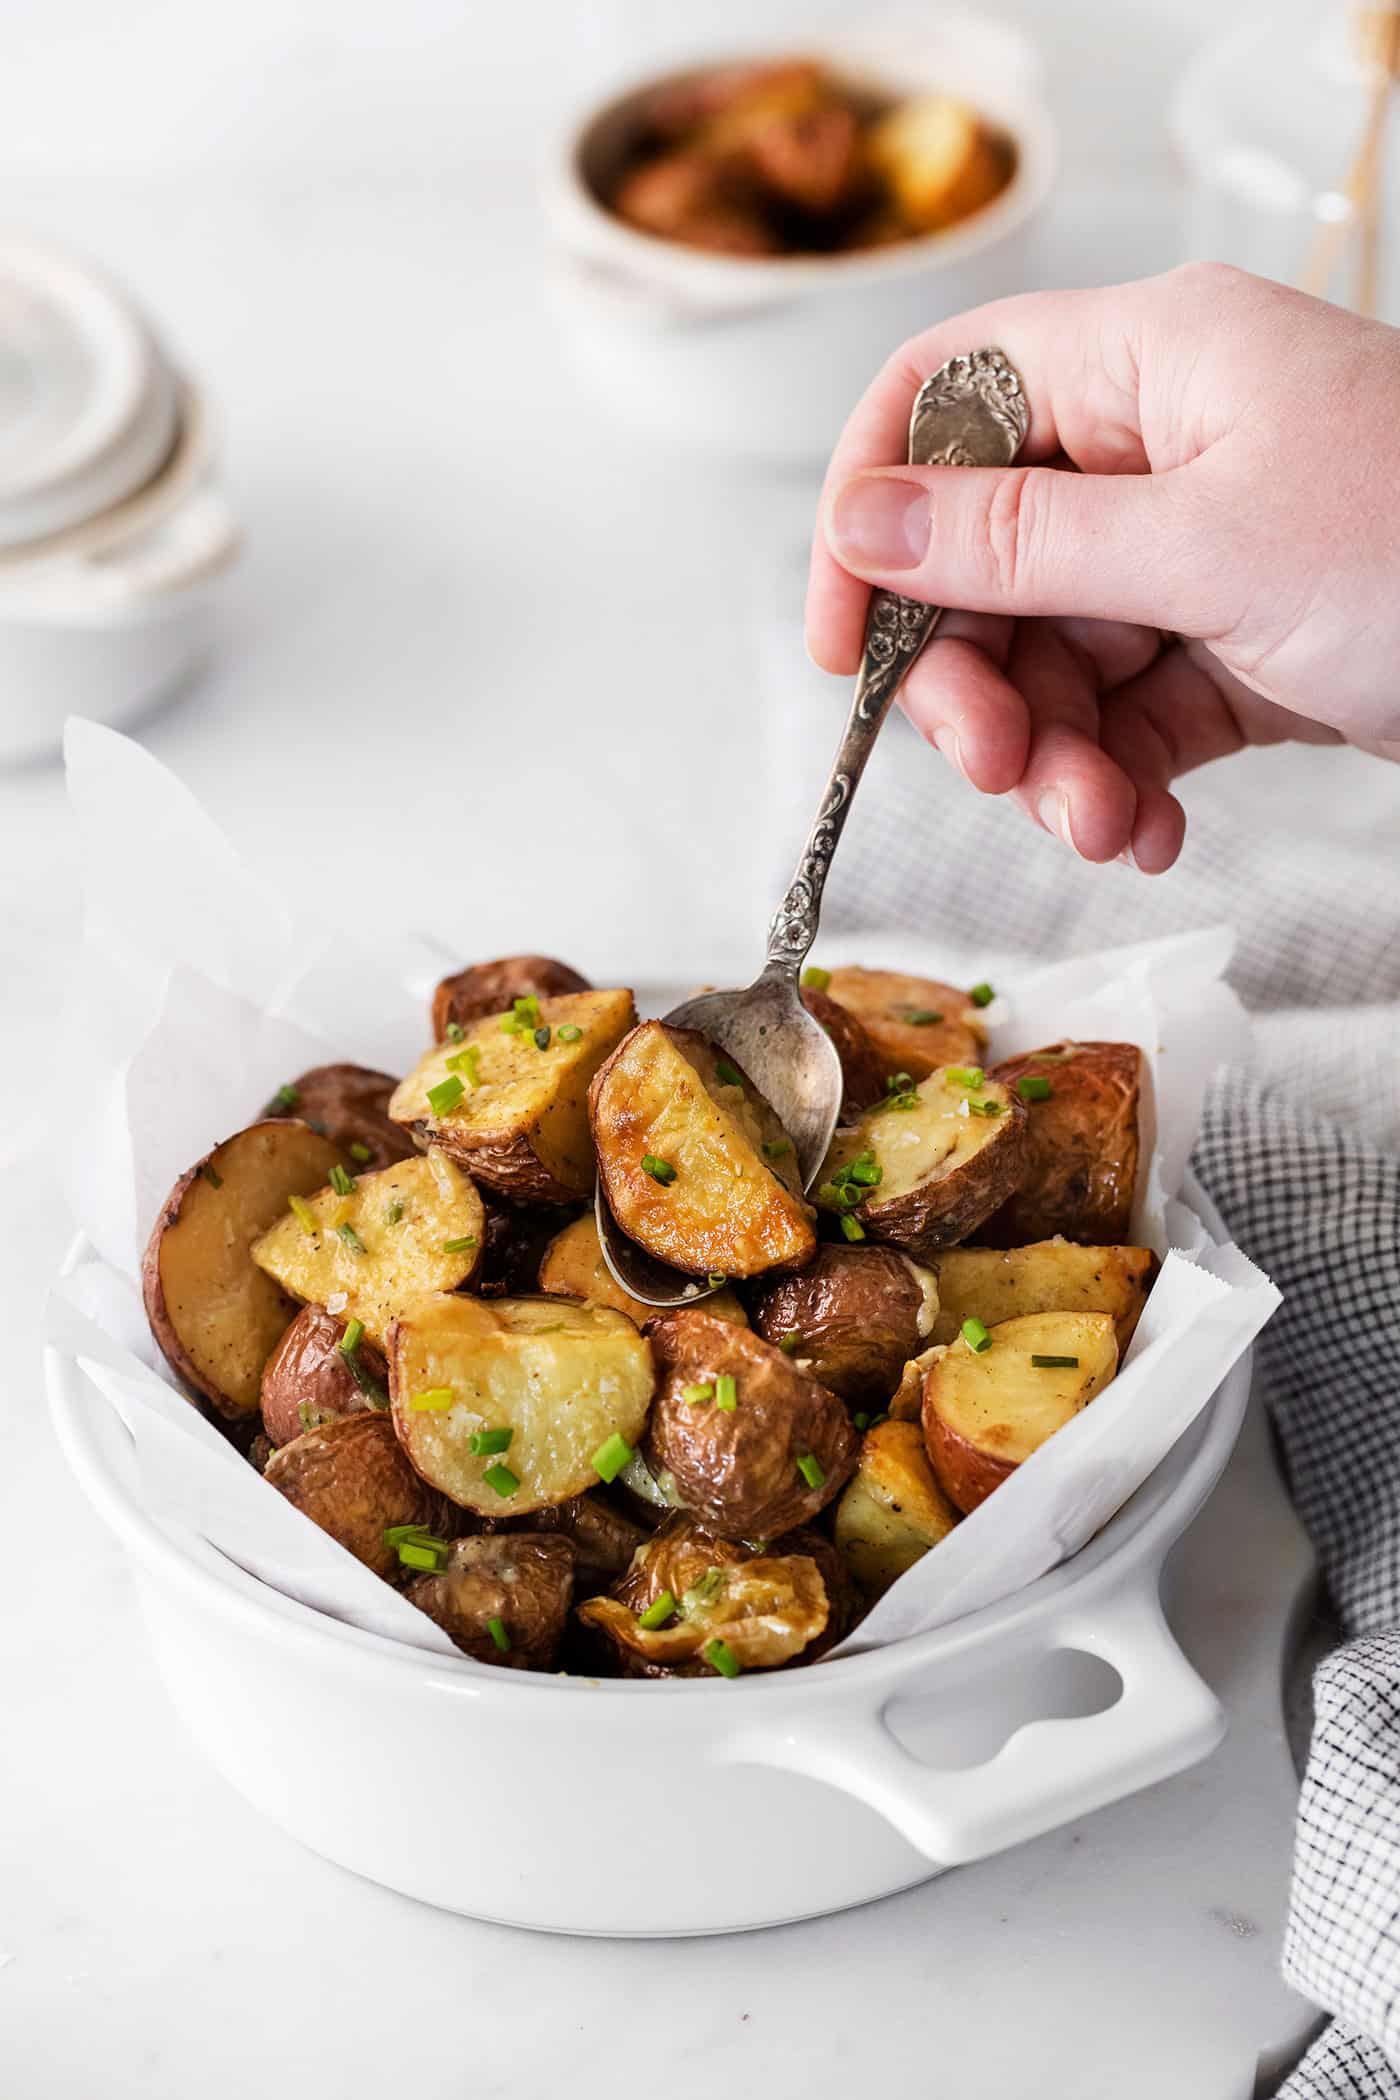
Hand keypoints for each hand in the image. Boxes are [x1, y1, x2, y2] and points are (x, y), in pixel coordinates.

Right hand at [806, 264, 1399, 872]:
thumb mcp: (1207, 547)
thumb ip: (1016, 544)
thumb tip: (858, 524)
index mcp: (1148, 362)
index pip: (942, 399)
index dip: (868, 513)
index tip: (844, 643)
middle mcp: (1161, 445)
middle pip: (984, 561)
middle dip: (977, 683)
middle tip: (996, 770)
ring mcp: (1200, 548)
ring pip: (1052, 657)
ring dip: (1053, 760)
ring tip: (1098, 827)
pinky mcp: (1236, 643)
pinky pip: (1127, 714)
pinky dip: (1119, 780)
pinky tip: (1145, 832)